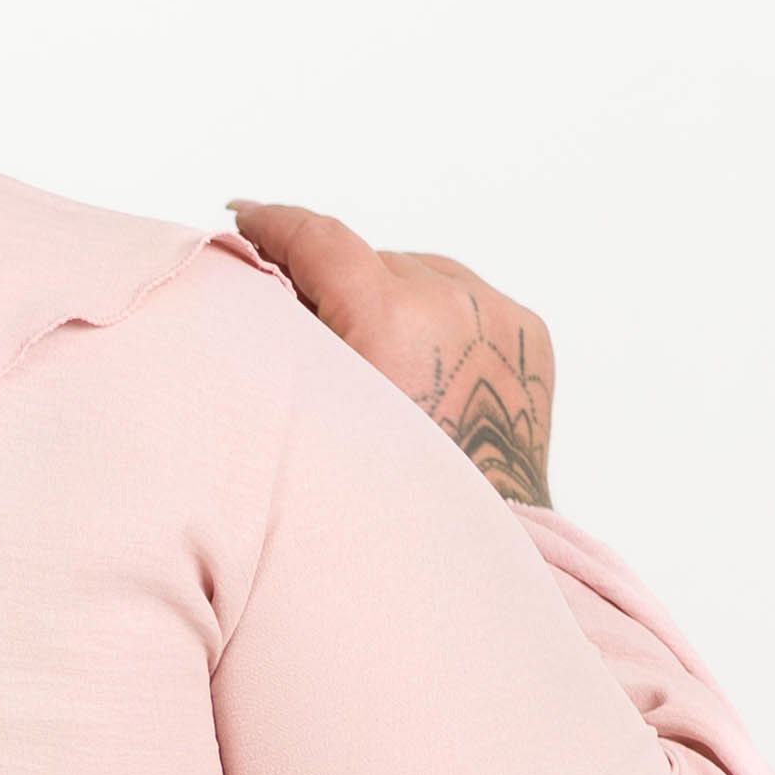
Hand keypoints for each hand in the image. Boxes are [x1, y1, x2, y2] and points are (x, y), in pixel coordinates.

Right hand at [230, 206, 553, 505]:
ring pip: (422, 274)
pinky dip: (441, 319)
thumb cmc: (374, 504)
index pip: (319, 237)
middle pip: (371, 261)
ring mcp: (497, 315)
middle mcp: (451, 302)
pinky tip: (424, 366)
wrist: (463, 560)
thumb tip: (256, 271)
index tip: (245, 215)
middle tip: (308, 323)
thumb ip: (283, 333)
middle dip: (338, 284)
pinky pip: (469, 299)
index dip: (273, 222)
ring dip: (392, 298)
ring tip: (374, 356)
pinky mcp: (529, 332)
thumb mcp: (306, 411)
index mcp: (390, 316)